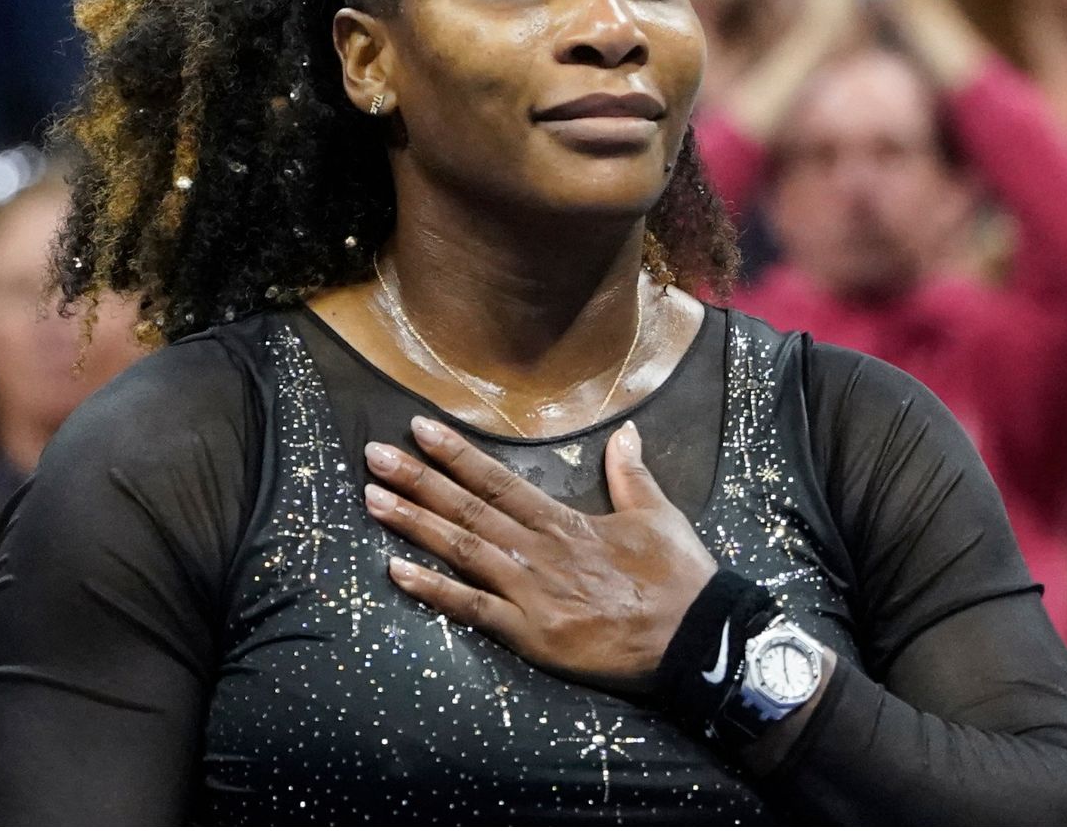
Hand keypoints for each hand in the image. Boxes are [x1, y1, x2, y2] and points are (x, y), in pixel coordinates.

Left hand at [363, 417, 717, 694]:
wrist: (695, 637)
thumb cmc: (678, 578)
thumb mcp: (658, 515)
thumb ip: (631, 475)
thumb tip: (625, 432)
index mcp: (565, 521)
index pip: (499, 481)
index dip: (456, 455)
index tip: (419, 429)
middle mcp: (538, 550)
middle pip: (467, 510)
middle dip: (417, 480)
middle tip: (373, 455)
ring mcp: (530, 592)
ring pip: (460, 551)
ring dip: (413, 524)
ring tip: (371, 500)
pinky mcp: (530, 633)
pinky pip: (472, 609)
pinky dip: (433, 591)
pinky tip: (395, 574)